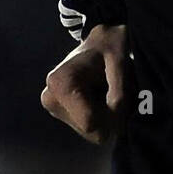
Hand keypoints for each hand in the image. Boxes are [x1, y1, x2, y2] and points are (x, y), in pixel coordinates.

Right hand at [40, 23, 129, 144]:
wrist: (101, 40)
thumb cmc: (111, 46)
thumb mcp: (122, 62)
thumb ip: (120, 94)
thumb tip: (116, 126)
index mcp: (60, 84)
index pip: (91, 123)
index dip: (113, 115)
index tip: (120, 94)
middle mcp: (50, 98)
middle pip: (91, 131)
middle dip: (111, 116)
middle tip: (117, 90)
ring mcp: (54, 107)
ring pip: (92, 132)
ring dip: (108, 116)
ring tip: (109, 90)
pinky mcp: (60, 113)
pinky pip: (90, 128)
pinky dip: (102, 117)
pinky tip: (102, 96)